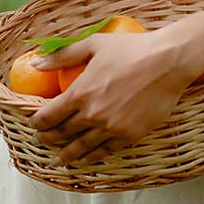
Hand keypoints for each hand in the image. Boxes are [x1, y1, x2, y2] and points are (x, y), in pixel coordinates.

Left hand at [28, 27, 191, 164]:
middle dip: (48, 138)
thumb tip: (36, 62)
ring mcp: (111, 127)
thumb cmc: (132, 48)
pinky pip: (105, 151)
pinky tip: (86, 159)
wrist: (168, 62)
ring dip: (67, 154)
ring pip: (81, 147)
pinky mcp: (129, 136)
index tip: (35, 123)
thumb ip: (63, 55)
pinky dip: (92, 157)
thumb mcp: (94, 44)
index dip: (38, 122)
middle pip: (62, 133)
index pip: (48, 116)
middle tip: (44, 140)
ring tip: (60, 158)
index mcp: (80, 92)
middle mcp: (92, 114)